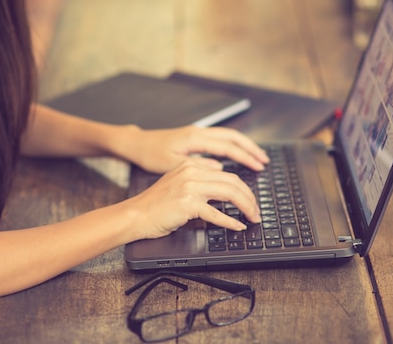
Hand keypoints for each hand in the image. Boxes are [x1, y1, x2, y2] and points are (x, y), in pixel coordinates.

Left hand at [122, 125, 268, 173]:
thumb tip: (221, 169)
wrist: (136, 144)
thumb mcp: (171, 165)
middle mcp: (199, 132)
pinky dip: (233, 146)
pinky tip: (237, 155)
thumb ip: (197, 166)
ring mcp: (197, 133)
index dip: (246, 157)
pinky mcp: (194, 137)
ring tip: (257, 158)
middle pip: (233, 137)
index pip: (228, 146)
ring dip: (244, 146)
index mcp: (195, 138)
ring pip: (228, 136)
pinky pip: (220, 139)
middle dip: (251, 149)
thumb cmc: (150, 154)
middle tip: (264, 161)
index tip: (259, 166)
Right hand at [124, 159, 261, 238]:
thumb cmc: (155, 205)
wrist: (135, 215)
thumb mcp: (178, 183)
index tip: (250, 201)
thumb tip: (222, 179)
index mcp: (191, 166)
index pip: (227, 175)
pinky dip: (230, 222)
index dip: (244, 189)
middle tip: (257, 211)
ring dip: (246, 207)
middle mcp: (192, 173)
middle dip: (250, 198)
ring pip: (230, 194)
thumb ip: (198, 179)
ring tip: (253, 218)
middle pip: (233, 182)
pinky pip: (216, 213)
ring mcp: (190, 187)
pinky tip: (238, 226)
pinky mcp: (188, 204)